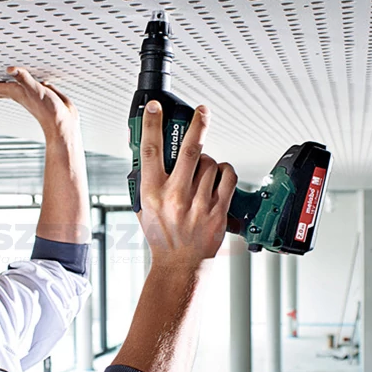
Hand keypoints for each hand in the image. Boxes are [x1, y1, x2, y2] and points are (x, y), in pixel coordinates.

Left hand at [0, 67, 77, 137]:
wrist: (63, 124)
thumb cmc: (49, 111)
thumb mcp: (35, 91)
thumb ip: (24, 78)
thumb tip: (10, 68)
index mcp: (15, 92)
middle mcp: (19, 93)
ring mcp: (28, 94)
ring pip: (8, 87)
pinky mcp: (40, 93)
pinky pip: (25, 84)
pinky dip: (20, 80)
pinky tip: (22, 78)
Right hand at [138, 101, 236, 270]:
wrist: (179, 265)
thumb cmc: (161, 236)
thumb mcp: (143, 208)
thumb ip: (146, 182)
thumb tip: (149, 153)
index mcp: (152, 193)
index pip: (150, 150)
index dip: (152, 124)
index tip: (156, 107)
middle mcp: (175, 197)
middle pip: (190, 150)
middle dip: (198, 125)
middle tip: (202, 111)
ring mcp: (198, 205)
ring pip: (211, 164)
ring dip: (209, 161)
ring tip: (203, 170)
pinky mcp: (218, 212)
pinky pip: (228, 177)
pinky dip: (225, 171)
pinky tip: (219, 175)